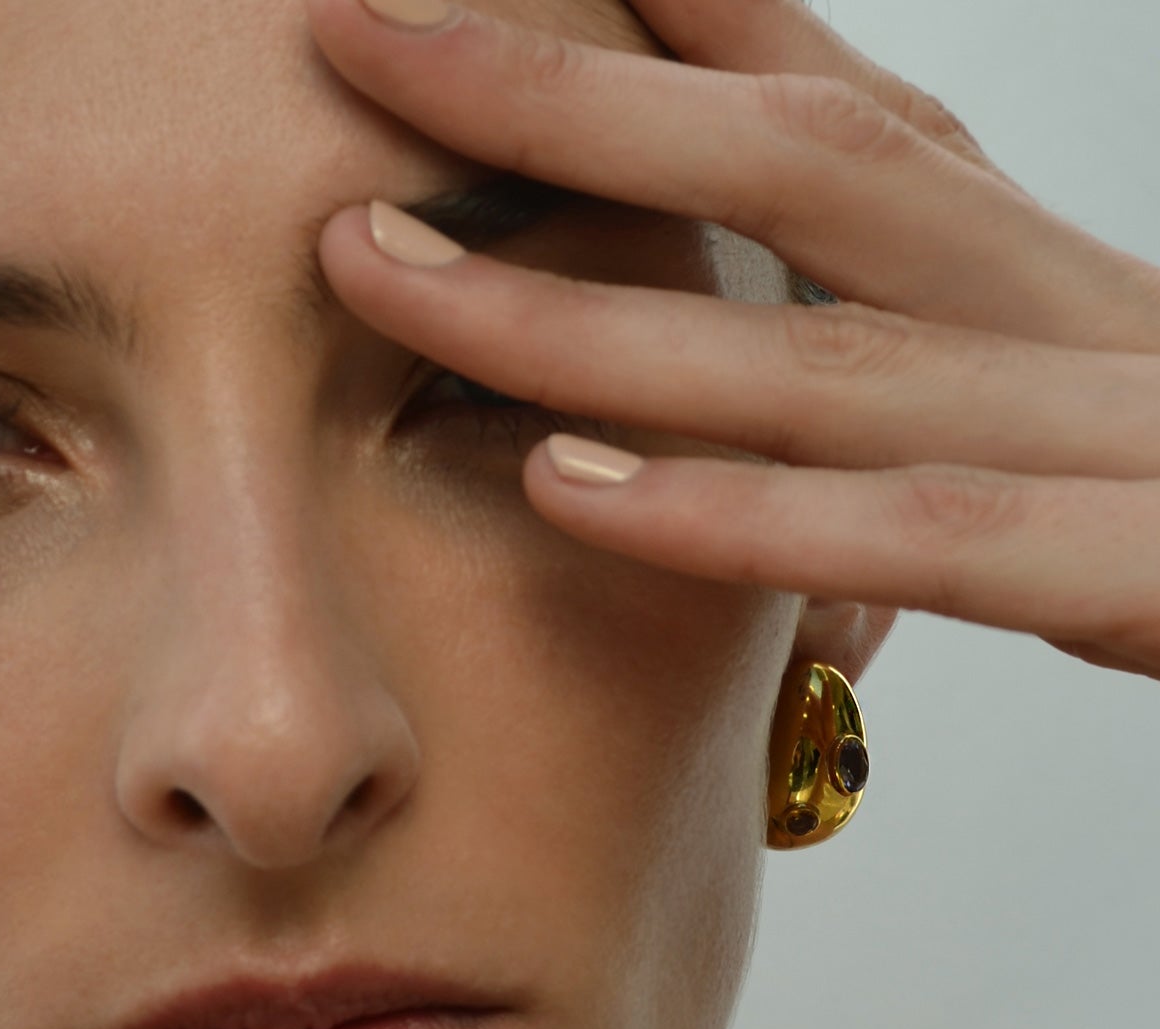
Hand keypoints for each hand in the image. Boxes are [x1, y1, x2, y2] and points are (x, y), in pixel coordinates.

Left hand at [308, 0, 1159, 679]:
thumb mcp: (1092, 407)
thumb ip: (935, 369)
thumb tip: (781, 372)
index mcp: (1065, 278)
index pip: (843, 115)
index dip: (671, 22)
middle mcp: (1085, 317)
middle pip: (796, 176)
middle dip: (564, 101)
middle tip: (351, 30)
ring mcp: (1121, 434)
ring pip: (815, 351)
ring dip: (577, 305)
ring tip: (369, 261)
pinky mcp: (1151, 571)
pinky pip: (913, 534)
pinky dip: (731, 510)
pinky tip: (565, 480)